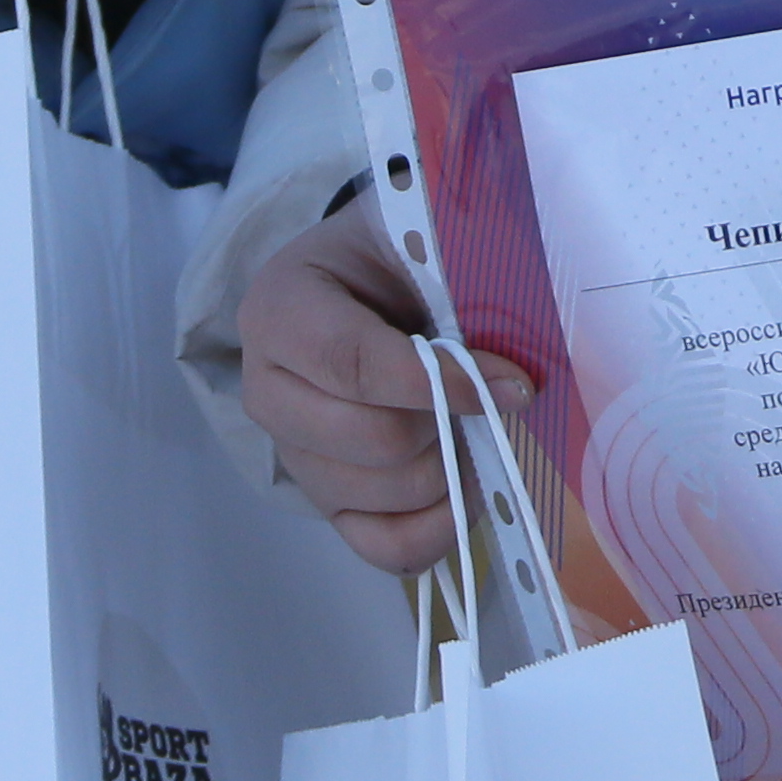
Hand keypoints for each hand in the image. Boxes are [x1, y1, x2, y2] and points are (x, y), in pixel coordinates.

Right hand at [240, 203, 532, 575]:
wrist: (375, 275)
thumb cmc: (401, 251)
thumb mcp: (421, 233)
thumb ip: (461, 275)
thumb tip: (515, 370)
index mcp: (279, 308)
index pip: (355, 363)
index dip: (439, 382)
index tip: (513, 383)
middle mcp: (266, 387)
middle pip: (371, 440)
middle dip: (446, 423)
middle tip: (489, 395)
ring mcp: (291, 452)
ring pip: (382, 494)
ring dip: (448, 468)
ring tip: (474, 425)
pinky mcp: (324, 500)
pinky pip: (380, 546)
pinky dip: (435, 529)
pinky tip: (465, 488)